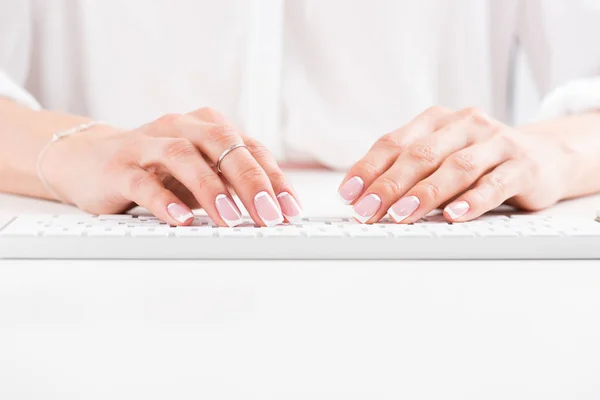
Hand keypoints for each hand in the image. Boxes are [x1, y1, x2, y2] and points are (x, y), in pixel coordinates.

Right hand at [42, 108, 301, 226]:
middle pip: (222, 145)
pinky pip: (143, 181)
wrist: (91, 160)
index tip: (291, 209)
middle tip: (268, 215)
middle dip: (250, 181)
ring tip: (230, 218)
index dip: (274, 179)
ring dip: (210, 188)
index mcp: (208, 127)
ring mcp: (148, 144)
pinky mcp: (119, 166)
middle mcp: (181, 128)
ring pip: (183, 157)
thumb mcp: (201, 174)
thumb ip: (232, 184)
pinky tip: (181, 219)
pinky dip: (164, 200)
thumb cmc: (157, 169)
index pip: (250, 148)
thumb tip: (274, 212)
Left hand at [339, 107, 568, 223]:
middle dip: (390, 185)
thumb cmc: (478, 161)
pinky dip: (473, 200)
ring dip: (426, 194)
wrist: (543, 156)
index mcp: (435, 121)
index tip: (348, 195)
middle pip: (421, 154)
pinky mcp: (523, 165)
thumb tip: (363, 199)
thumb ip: (407, 172)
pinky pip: (495, 183)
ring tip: (402, 216)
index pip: (393, 143)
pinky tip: (454, 216)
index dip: (368, 169)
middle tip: (369, 211)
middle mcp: (464, 125)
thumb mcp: (439, 159)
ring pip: (456, 167)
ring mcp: (496, 142)